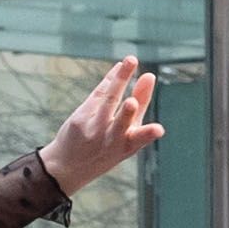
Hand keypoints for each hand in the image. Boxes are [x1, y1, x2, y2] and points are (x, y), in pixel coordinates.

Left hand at [39, 58, 166, 196]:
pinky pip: (98, 94)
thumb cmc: (107, 147)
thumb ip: (140, 105)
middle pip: (120, 121)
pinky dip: (110, 79)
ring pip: (107, 101)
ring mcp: (93, 129)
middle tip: (131, 102)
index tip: (158, 130)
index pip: (139, 140)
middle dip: (128, 111)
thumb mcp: (127, 134)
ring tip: (130, 62)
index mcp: (127, 147)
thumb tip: (150, 75)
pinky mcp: (80, 119)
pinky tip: (120, 66)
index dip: (149, 134)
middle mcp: (110, 140)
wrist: (69, 165)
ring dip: (119, 80)